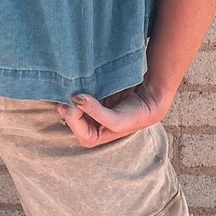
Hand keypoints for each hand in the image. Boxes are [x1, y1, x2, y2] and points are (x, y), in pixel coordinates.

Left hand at [56, 80, 171, 147]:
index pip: (72, 123)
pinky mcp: (89, 97)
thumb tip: (76, 98)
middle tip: (74, 87)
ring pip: (69, 100)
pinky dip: (77, 85)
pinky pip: (77, 90)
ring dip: (71, 91)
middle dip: (69, 100)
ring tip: (77, 81)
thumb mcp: (115, 121)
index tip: (77, 97)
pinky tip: (80, 78)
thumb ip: (95, 112)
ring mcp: (85, 110)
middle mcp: (84, 124)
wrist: (148, 101)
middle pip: (67, 111)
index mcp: (89, 136)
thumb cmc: (133, 116)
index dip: (72, 111)